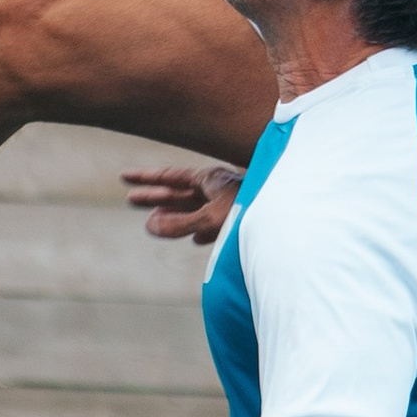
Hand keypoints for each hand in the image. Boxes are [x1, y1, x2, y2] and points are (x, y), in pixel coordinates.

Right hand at [123, 162, 243, 243]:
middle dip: (154, 197)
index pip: (170, 177)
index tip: (124, 177)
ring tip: (153, 220)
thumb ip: (181, 223)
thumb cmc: (254, 211)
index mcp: (210, 179)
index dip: (145, 178)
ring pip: (195, 208)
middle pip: (179, 193)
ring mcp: (231, 203)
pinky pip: (214, 224)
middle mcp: (219, 188)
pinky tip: (197, 239)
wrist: (292, 221)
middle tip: (130, 199)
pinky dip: (200, 230)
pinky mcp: (241, 221)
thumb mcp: (213, 217)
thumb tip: (149, 226)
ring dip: (173, 215)